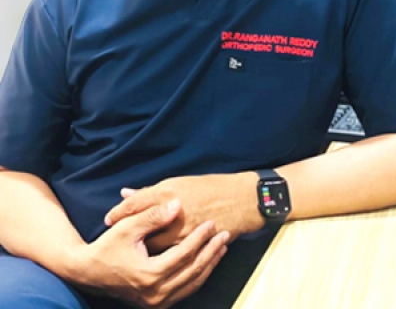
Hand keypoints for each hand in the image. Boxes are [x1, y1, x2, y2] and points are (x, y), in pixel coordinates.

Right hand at [77, 199, 228, 307]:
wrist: (89, 271)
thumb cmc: (107, 246)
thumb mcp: (127, 226)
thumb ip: (153, 216)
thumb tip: (177, 205)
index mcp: (149, 274)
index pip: (184, 254)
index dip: (199, 238)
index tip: (211, 222)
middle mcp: (155, 293)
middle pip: (193, 271)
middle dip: (211, 251)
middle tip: (224, 234)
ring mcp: (156, 302)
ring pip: (192, 284)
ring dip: (209, 264)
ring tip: (221, 246)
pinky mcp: (156, 303)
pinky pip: (185, 290)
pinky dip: (199, 275)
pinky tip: (207, 261)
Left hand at [104, 173, 261, 252]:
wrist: (241, 201)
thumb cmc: (210, 187)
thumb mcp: (177, 182)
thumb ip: (150, 192)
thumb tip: (125, 194)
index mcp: (168, 193)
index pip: (134, 205)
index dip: (118, 213)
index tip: (107, 219)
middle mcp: (173, 214)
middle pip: (141, 229)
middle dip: (128, 234)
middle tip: (116, 238)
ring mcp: (184, 233)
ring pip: (155, 248)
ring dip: (144, 249)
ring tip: (132, 251)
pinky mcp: (194, 247)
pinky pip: (172, 258)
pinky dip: (162, 258)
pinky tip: (156, 259)